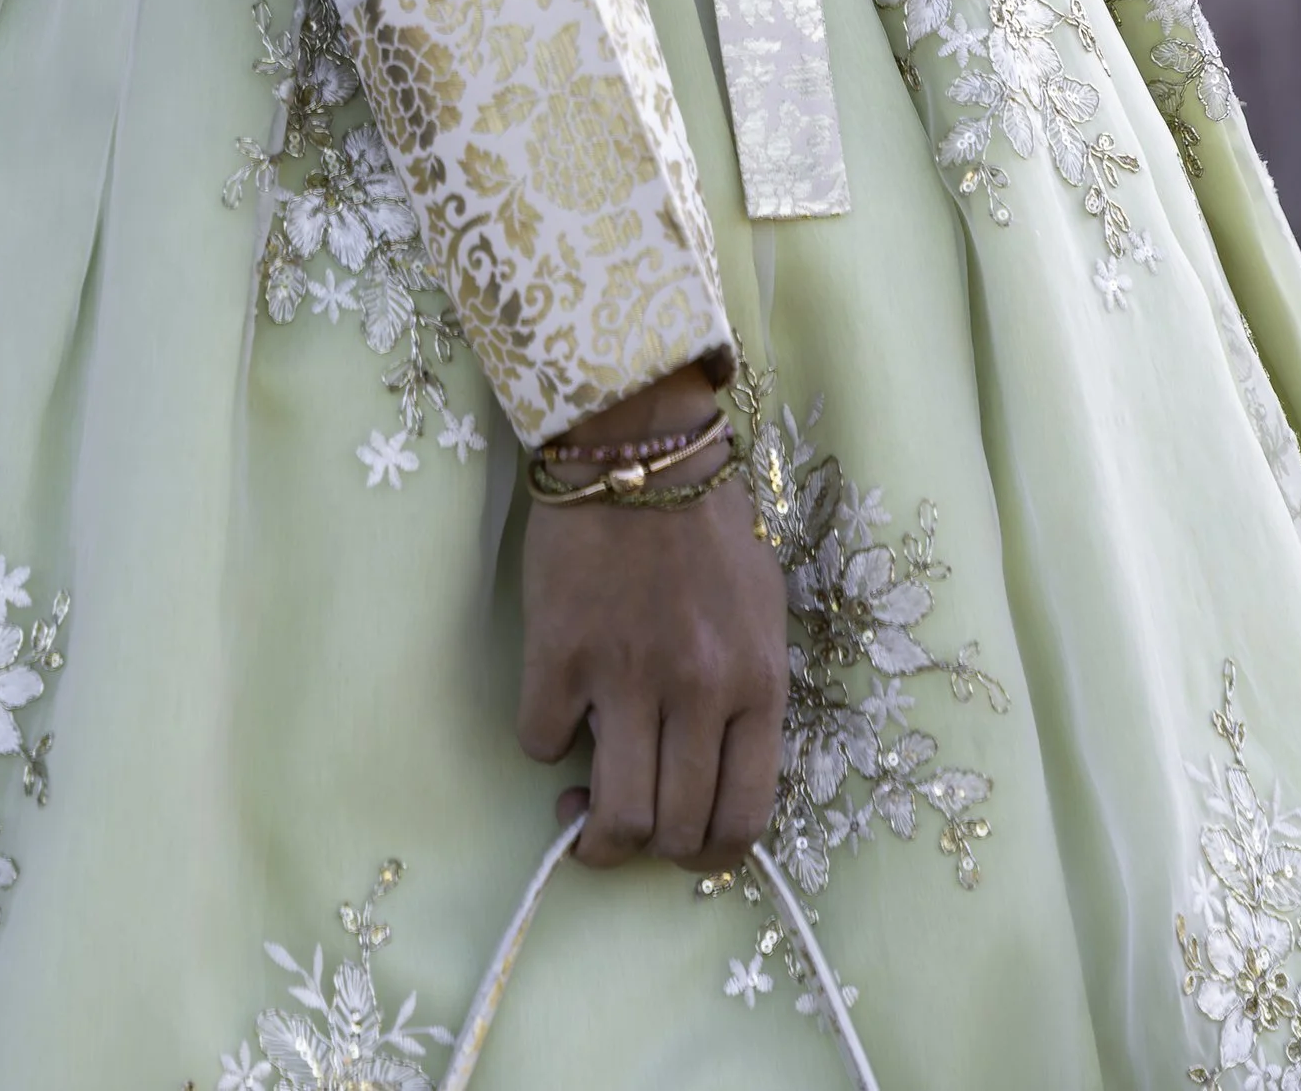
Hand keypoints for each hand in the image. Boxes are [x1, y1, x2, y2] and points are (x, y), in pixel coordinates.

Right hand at [516, 374, 786, 875]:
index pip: (744, 820)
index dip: (707, 856)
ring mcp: (627, 674)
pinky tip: (554, 710)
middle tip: (621, 824)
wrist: (637, 444)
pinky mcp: (559, 650)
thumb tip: (709, 774)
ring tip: (578, 810)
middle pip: (673, 832)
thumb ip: (744, 696)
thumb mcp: (759, 616)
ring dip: (590, 831)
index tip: (679, 845)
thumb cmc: (707, 528)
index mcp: (756, 683)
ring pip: (613, 816)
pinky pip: (541, 742)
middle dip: (644, 849)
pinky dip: (545, 742)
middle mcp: (699, 690)